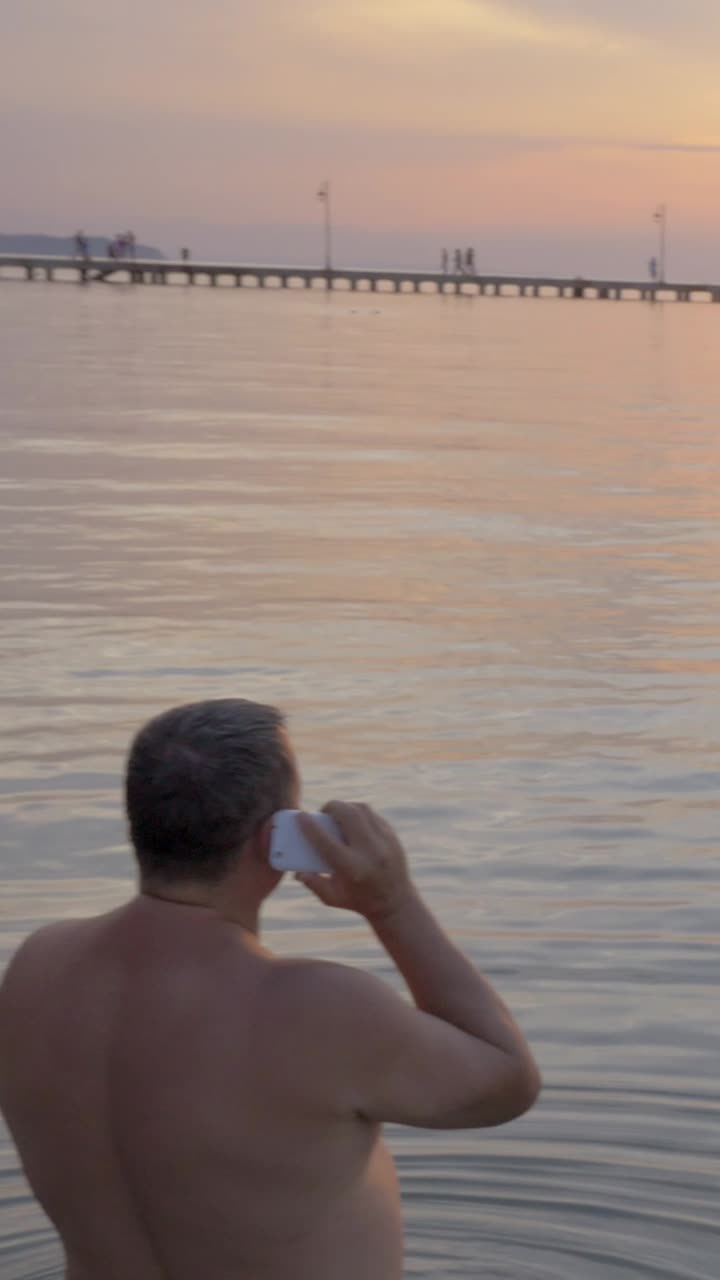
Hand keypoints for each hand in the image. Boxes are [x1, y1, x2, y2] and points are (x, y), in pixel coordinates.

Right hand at [297, 802, 414, 922]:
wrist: (396, 903)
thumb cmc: (359, 901)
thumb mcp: (331, 898)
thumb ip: (312, 882)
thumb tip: (296, 869)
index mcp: (352, 869)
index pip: (326, 841)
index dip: (310, 826)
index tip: (301, 816)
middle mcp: (370, 852)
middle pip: (347, 815)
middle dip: (331, 808)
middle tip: (323, 814)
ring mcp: (384, 841)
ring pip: (361, 810)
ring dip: (346, 808)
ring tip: (337, 816)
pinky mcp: (392, 836)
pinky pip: (373, 815)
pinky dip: (359, 813)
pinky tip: (352, 821)